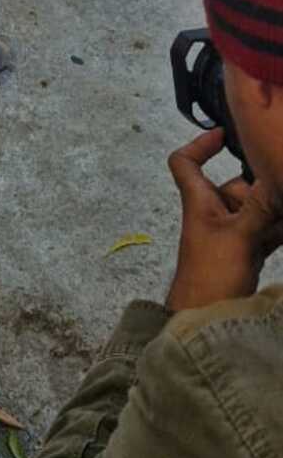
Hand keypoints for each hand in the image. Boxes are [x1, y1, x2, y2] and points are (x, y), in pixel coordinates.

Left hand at [165, 128, 282, 312]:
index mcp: (199, 202)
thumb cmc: (209, 279)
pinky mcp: (245, 253)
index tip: (224, 135)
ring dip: (275, 210)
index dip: (200, 144)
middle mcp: (213, 214)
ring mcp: (230, 234)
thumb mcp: (238, 236)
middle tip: (279, 189)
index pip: (185, 163)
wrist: (205, 322)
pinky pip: (266, 232)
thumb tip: (274, 176)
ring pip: (256, 210)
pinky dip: (279, 229)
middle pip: (238, 186)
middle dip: (263, 189)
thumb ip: (260, 206)